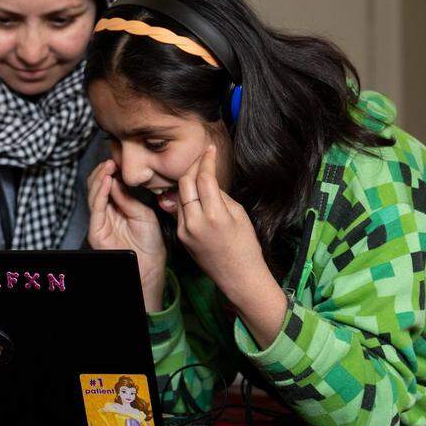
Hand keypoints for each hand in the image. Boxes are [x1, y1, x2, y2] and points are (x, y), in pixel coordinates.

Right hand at [87, 159, 166, 310]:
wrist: (151, 268)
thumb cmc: (150, 244)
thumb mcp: (143, 214)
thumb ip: (128, 199)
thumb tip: (115, 180)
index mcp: (118, 208)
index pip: (110, 184)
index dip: (112, 171)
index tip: (119, 159)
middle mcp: (106, 213)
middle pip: (98, 186)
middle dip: (103, 171)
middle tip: (113, 160)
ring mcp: (100, 222)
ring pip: (94, 194)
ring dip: (100, 178)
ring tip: (109, 166)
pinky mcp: (96, 231)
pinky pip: (96, 208)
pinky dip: (100, 193)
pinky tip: (107, 181)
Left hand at [175, 145, 286, 346]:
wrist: (238, 277)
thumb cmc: (245, 245)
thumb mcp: (239, 215)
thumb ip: (220, 195)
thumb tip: (208, 180)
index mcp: (214, 215)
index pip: (204, 179)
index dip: (206, 160)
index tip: (210, 149)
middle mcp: (195, 222)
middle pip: (185, 183)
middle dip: (192, 167)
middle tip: (202, 158)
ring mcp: (184, 230)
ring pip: (179, 195)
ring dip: (187, 181)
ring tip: (198, 172)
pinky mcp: (180, 236)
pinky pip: (179, 210)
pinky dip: (186, 199)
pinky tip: (195, 193)